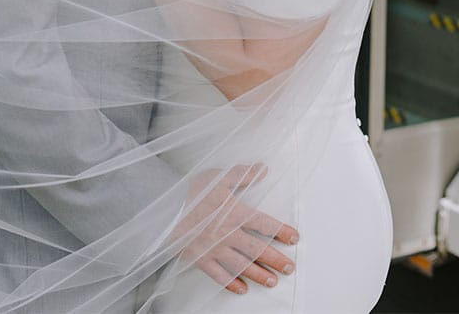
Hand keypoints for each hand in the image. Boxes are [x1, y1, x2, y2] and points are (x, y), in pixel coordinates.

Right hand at [172, 165, 297, 294]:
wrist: (164, 211)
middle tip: (289, 268)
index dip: (281, 231)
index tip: (294, 238)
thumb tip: (263, 169)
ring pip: (242, 266)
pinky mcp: (201, 259)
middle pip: (257, 249)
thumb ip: (241, 174)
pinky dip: (231, 283)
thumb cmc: (190, 193)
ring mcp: (215, 249)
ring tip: (272, 281)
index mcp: (235, 213)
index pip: (264, 224)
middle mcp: (228, 234)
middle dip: (275, 259)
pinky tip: (241, 289)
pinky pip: (219, 276)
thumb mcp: (216, 177)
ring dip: (259, 274)